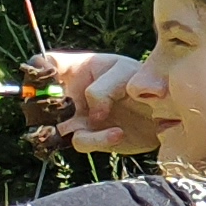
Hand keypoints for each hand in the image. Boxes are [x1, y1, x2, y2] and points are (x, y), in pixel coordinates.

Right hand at [25, 47, 172, 152]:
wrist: (168, 115)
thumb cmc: (147, 83)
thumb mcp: (127, 75)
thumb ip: (103, 88)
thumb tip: (90, 113)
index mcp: (79, 67)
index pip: (47, 63)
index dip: (37, 71)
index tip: (40, 81)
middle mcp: (73, 92)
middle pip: (41, 98)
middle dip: (42, 107)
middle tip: (59, 108)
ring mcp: (78, 116)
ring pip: (54, 125)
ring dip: (69, 127)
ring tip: (102, 120)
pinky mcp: (89, 138)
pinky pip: (81, 142)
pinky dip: (97, 140)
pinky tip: (116, 134)